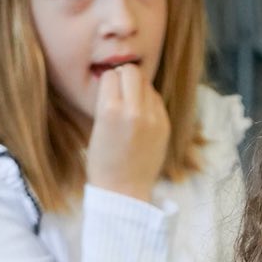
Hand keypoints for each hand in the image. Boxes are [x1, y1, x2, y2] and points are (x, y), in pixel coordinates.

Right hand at [86, 63, 169, 202]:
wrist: (124, 190)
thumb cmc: (103, 162)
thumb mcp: (97, 126)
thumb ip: (108, 100)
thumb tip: (118, 77)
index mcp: (110, 110)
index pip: (111, 75)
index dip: (107, 82)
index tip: (107, 92)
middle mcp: (134, 111)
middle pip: (132, 72)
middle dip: (124, 78)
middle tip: (120, 92)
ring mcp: (153, 118)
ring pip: (146, 83)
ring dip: (137, 89)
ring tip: (131, 106)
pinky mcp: (165, 125)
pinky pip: (156, 100)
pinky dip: (148, 102)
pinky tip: (141, 117)